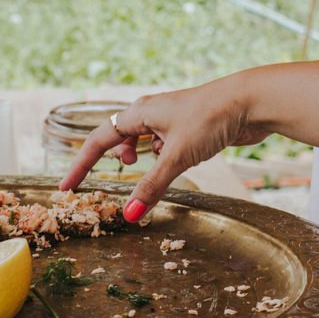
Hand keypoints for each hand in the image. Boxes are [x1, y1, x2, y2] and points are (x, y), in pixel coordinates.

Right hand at [58, 76, 270, 218]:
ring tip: (139, 167)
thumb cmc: (211, 118)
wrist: (251, 101)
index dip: (81, 165)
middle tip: (99, 183)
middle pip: (117, 138)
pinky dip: (161, 157)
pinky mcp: (188, 127)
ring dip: (138, 158)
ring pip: (142, 142)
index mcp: (139, 112)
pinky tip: (174, 162)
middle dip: (108, 160)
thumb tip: (129, 216)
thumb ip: (152, 187)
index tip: (67, 187)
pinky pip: (163, 145)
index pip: (98, 141)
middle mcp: (150, 113)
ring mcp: (169, 119)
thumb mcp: (177, 156)